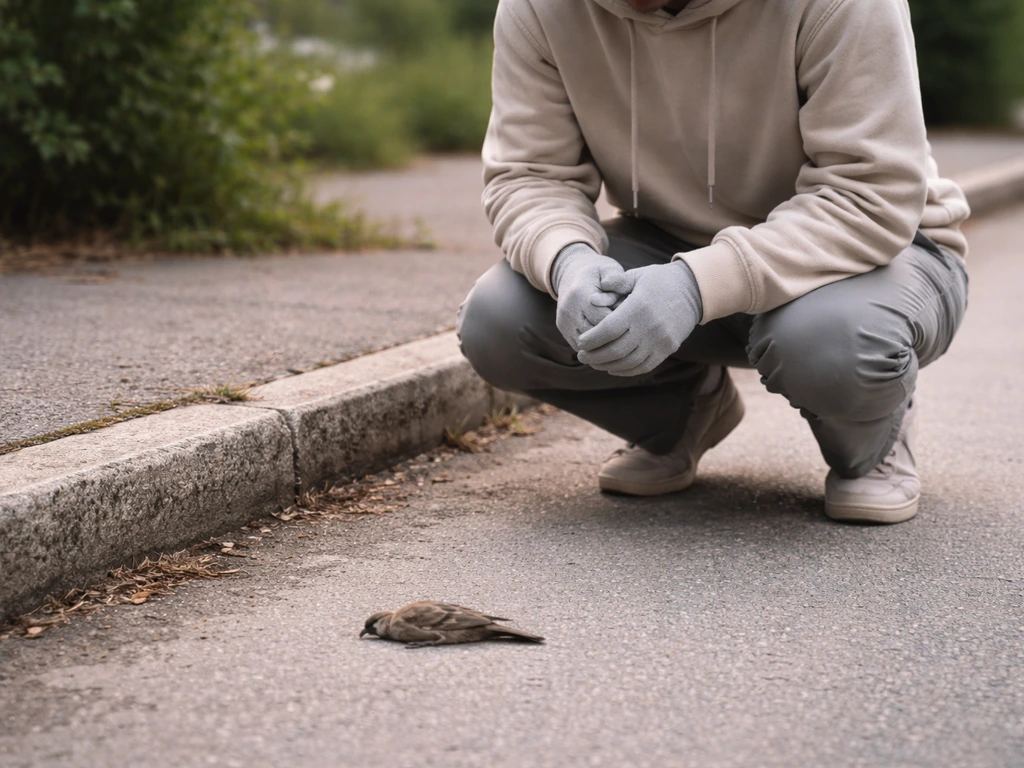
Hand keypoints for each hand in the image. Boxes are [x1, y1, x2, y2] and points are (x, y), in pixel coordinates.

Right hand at [551, 243, 624, 351]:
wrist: (572, 274)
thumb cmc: (597, 273)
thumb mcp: (608, 269)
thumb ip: (617, 279)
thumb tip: (620, 293)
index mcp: (580, 293)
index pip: (603, 317)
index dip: (619, 321)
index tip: (631, 318)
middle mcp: (569, 309)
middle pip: (595, 333)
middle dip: (613, 334)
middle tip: (627, 331)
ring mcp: (564, 321)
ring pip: (587, 344)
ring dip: (604, 343)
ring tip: (619, 337)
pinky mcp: (563, 330)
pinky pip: (581, 346)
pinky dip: (595, 347)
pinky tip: (608, 342)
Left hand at [576, 261, 702, 376]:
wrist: (694, 290)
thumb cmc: (660, 280)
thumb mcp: (637, 276)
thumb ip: (615, 283)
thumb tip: (592, 296)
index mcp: (638, 308)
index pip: (607, 330)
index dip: (591, 339)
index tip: (580, 342)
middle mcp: (649, 327)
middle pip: (615, 350)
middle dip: (595, 356)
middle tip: (581, 356)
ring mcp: (660, 341)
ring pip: (628, 362)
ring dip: (607, 365)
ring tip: (594, 363)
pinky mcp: (668, 349)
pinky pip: (643, 366)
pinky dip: (626, 370)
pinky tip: (613, 367)